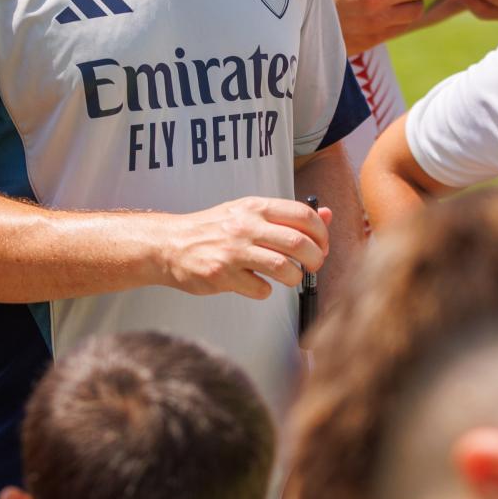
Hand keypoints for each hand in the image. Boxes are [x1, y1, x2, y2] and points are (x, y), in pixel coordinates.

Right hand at [160, 197, 331, 299]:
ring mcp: (233, 251)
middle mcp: (245, 225)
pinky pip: (260, 289)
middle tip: (313, 266)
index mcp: (255, 207)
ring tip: (288, 278)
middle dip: (316, 259)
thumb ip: (287, 216)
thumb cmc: (214, 229)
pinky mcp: (222, 275)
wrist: (170, 244)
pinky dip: (265, 291)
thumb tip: (327, 215)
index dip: (322, 234)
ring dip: (294, 278)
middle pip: (299, 243)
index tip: (322, 246)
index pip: (303, 215)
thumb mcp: (249, 212)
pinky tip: (256, 283)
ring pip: (284, 268)